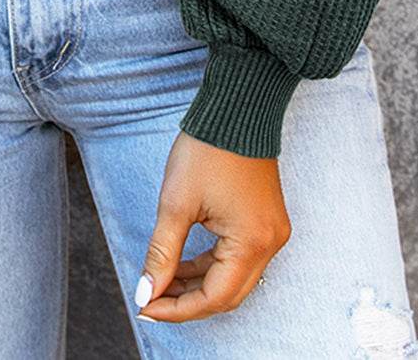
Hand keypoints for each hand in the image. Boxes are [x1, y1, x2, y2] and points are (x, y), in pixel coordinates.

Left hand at [134, 130, 290, 322]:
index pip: (213, 297)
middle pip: (227, 294)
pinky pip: (239, 257)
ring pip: (233, 278)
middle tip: (152, 297)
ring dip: (198, 283)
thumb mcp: (176, 203)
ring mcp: (271, 232)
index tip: (146, 305)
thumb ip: (162, 253)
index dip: (177, 309)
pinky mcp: (266, 221)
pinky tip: (183, 262)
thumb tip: (147, 291)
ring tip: (161, 280)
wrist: (237, 109)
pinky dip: (211, 265)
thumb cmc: (207, 149)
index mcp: (251, 242)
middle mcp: (270, 244)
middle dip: (187, 301)